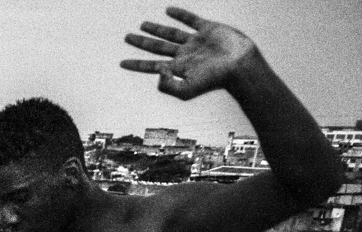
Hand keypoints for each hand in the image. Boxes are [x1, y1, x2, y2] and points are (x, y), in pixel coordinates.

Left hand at [121, 7, 258, 99]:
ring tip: (142, 24)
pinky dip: (179, 15)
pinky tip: (169, 11)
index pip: (151, 66)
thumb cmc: (215, 80)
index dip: (136, 64)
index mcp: (178, 68)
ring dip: (156, 29)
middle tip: (126, 37)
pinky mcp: (207, 29)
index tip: (122, 63)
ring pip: (170, 33)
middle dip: (141, 43)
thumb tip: (157, 71)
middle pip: (157, 47)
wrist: (239, 65)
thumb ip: (166, 86)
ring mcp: (195, 41)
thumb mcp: (186, 90)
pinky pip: (190, 20)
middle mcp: (184, 54)